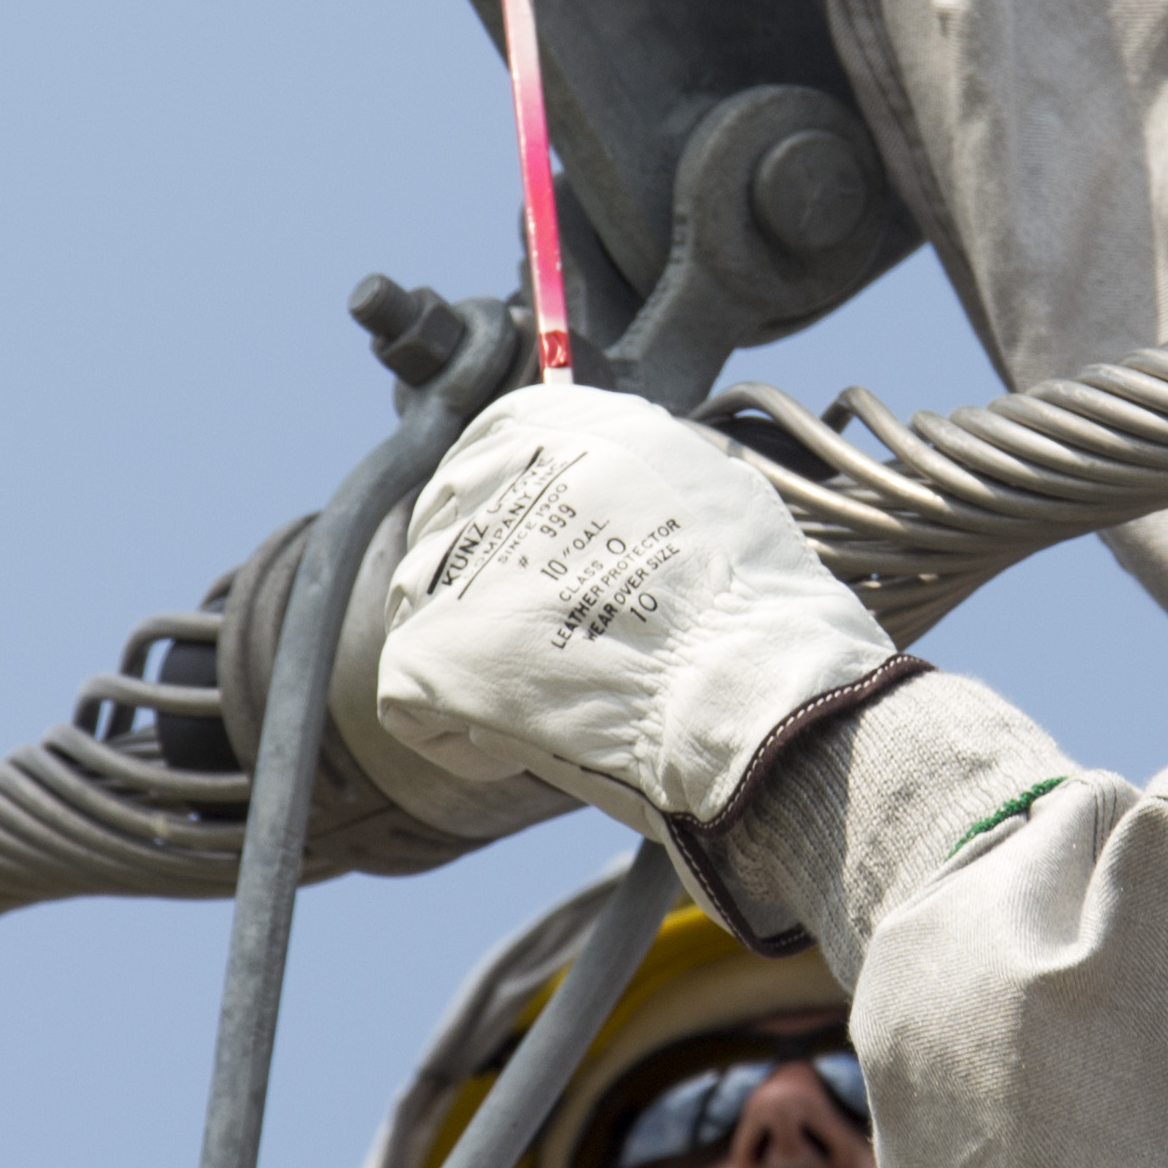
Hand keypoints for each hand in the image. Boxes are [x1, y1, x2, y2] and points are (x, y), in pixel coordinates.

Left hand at [373, 386, 898, 868]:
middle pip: (449, 524)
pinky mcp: (428, 652)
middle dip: (489, 584)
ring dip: (475, 652)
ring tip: (559, 691)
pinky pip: (413, 700)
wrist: (750, 689)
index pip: (491, 446)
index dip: (516, 512)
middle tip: (557, 642)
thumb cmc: (754, 604)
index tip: (548, 564)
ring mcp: (451, 566)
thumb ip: (627, 472)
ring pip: (423, 606)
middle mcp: (491, 477)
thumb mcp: (704, 482)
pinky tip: (533, 742)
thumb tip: (593, 491)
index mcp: (557, 424)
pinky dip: (465, 736)